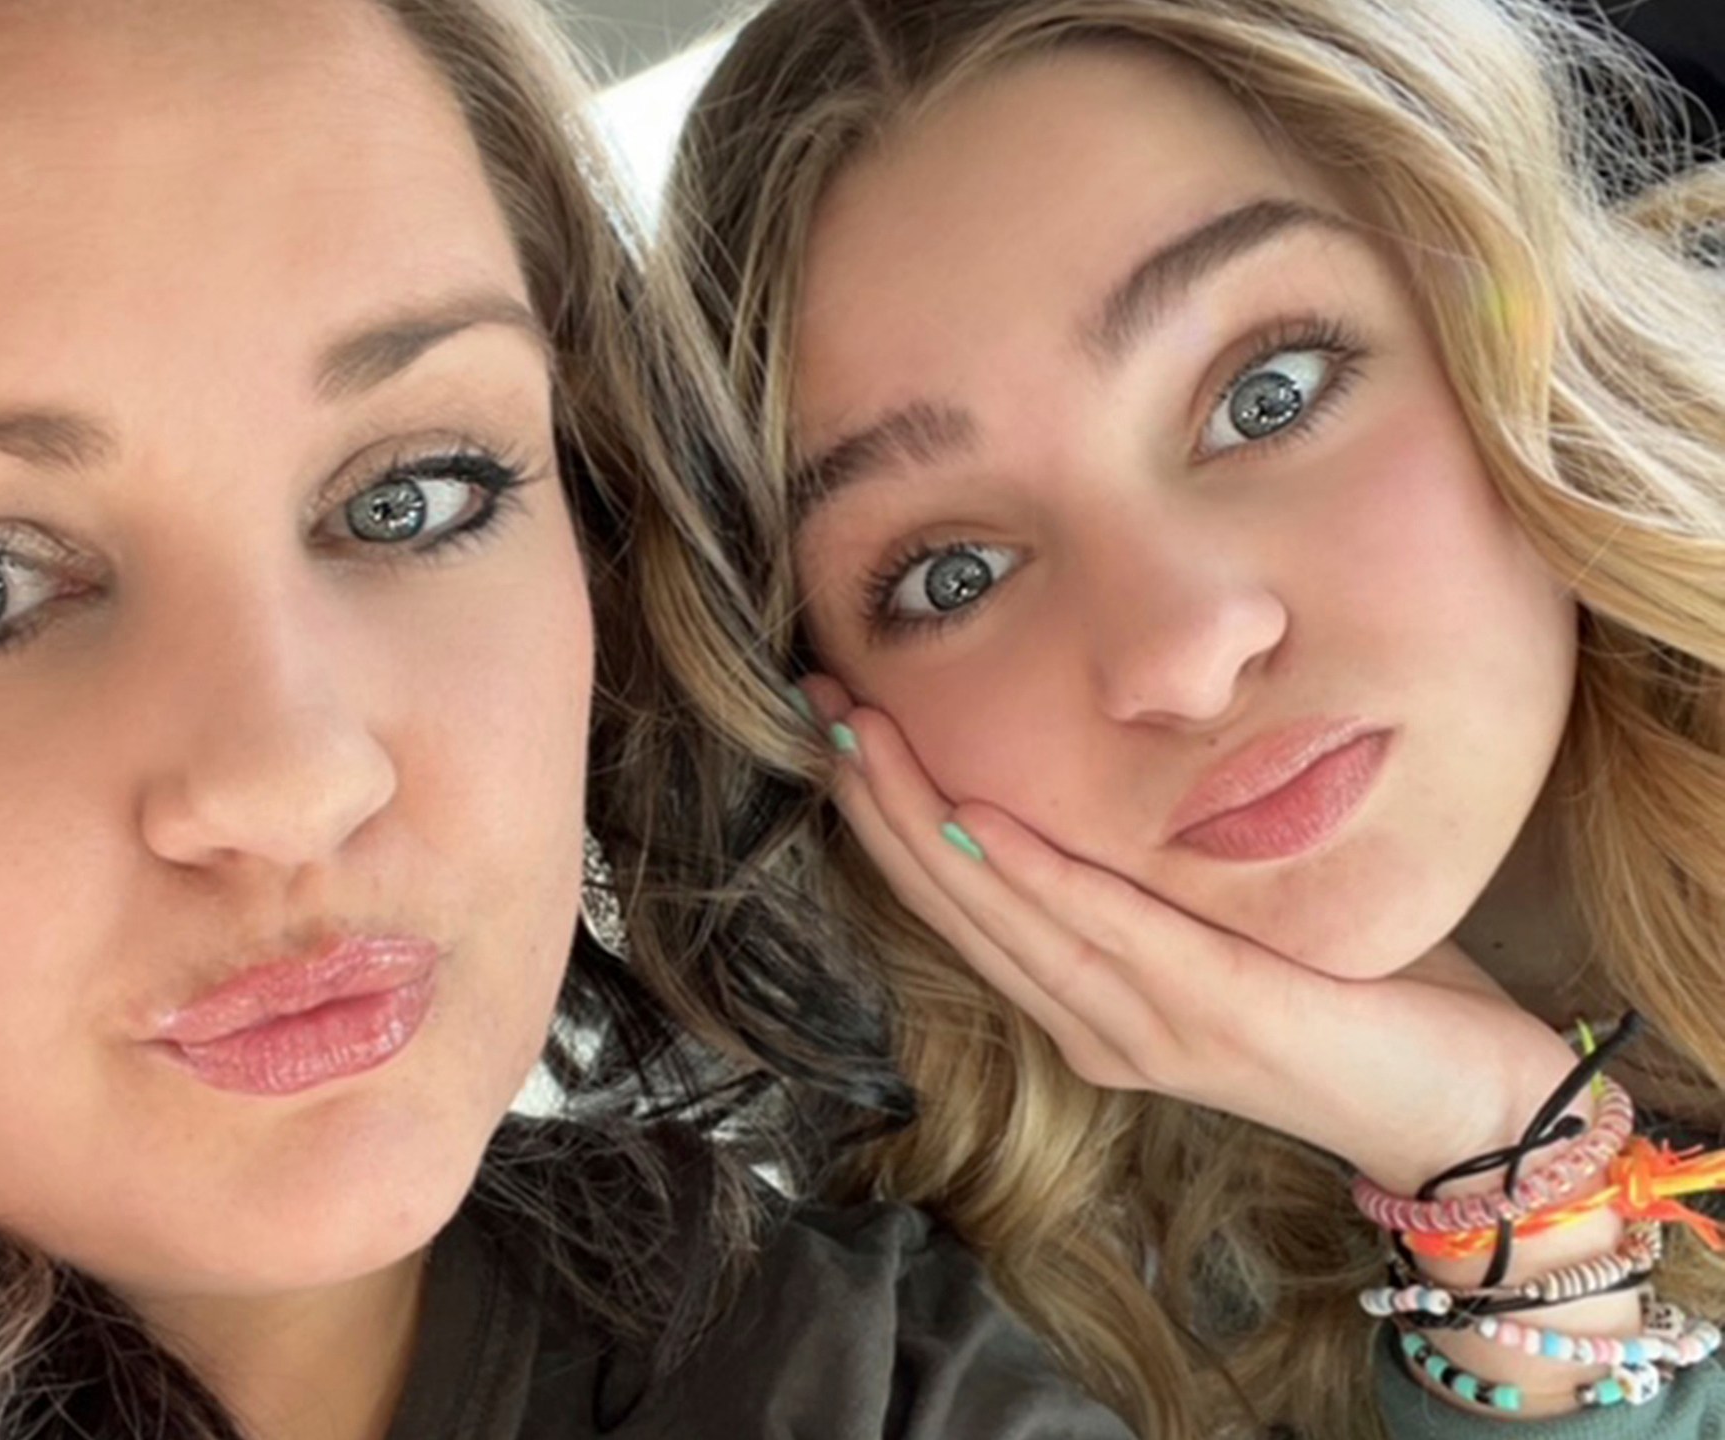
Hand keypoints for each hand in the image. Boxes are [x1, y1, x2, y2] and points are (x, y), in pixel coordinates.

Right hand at [804, 676, 1578, 1192]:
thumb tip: (1112, 766)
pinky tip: (975, 821)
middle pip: (954, 905)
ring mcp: (1144, 1029)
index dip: (889, 816)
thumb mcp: (1238, 917)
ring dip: (921, 825)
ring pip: (1001, 915)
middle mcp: (1095, 1024)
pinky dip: (1029, 878)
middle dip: (878, 804)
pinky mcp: (1210, 1018)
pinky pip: (1101, 934)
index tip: (840, 724)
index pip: (961, 902)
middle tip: (818, 712)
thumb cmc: (1363, 999)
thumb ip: (1164, 868)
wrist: (1471, 1108)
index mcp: (1091, 1001)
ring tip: (864, 742)